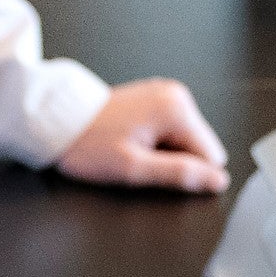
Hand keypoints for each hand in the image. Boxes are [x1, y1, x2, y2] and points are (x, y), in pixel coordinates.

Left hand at [53, 78, 231, 193]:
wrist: (58, 123)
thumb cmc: (88, 145)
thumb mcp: (133, 168)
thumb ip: (180, 174)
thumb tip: (216, 181)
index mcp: (176, 109)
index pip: (211, 157)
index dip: (185, 173)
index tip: (153, 167)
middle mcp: (176, 96)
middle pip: (199, 147)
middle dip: (173, 161)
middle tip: (138, 158)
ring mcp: (165, 95)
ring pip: (185, 141)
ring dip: (163, 152)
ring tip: (131, 147)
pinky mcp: (155, 100)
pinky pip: (170, 131)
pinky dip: (155, 141)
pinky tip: (131, 139)